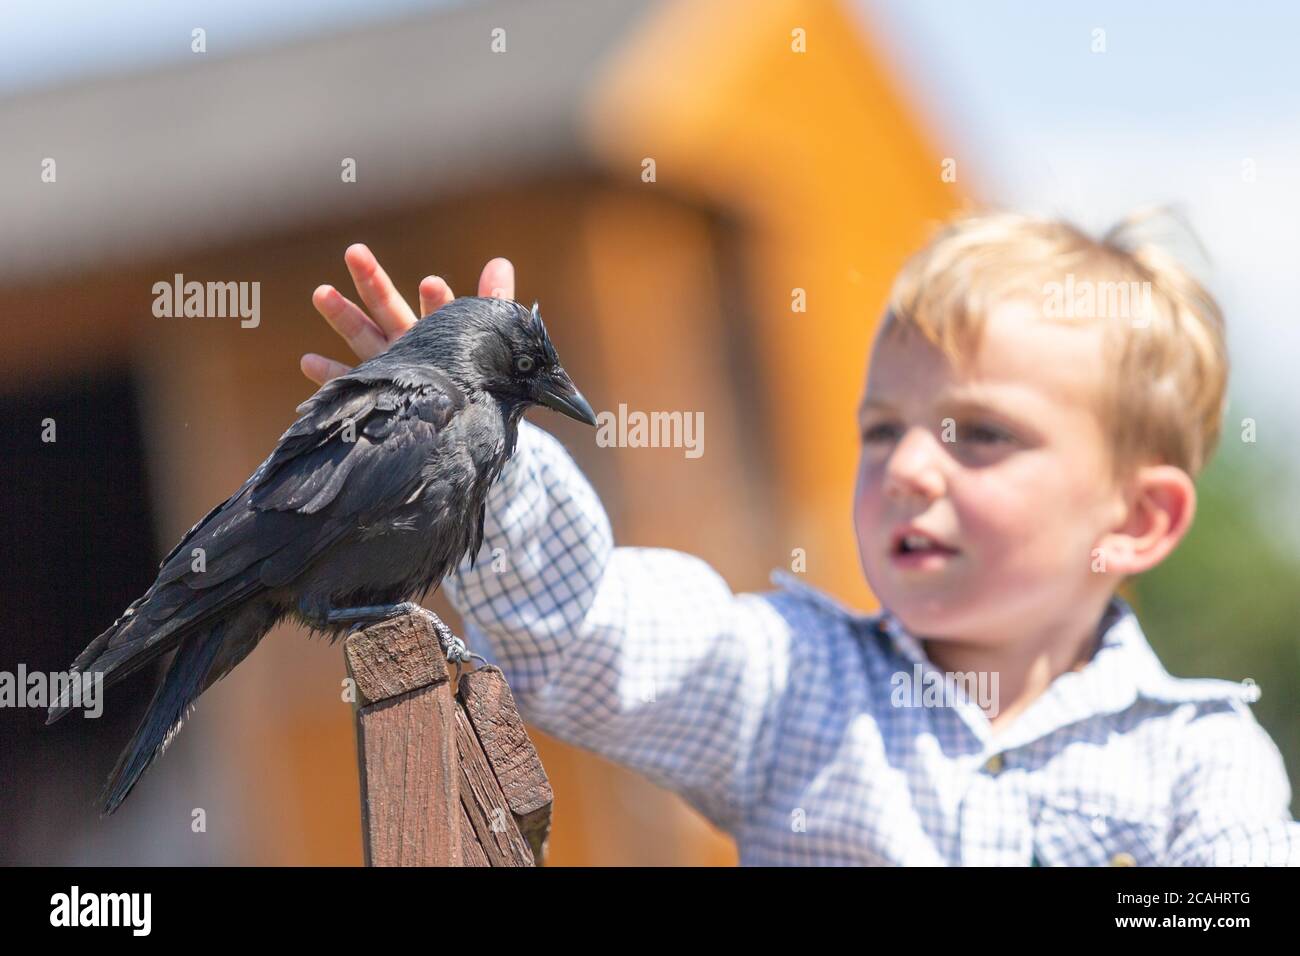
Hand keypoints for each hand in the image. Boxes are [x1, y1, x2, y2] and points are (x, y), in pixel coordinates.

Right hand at [300, 243, 515, 385]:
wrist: (464, 424)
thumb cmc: (477, 378)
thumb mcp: (491, 343)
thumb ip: (495, 303)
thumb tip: (500, 260)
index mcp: (439, 331)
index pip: (439, 309)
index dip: (437, 299)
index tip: (432, 285)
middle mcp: (411, 344)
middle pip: (388, 308)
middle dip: (374, 282)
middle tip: (355, 252)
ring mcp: (391, 367)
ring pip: (364, 337)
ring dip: (344, 317)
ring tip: (322, 292)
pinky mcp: (379, 393)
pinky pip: (352, 382)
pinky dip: (331, 374)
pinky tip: (308, 361)